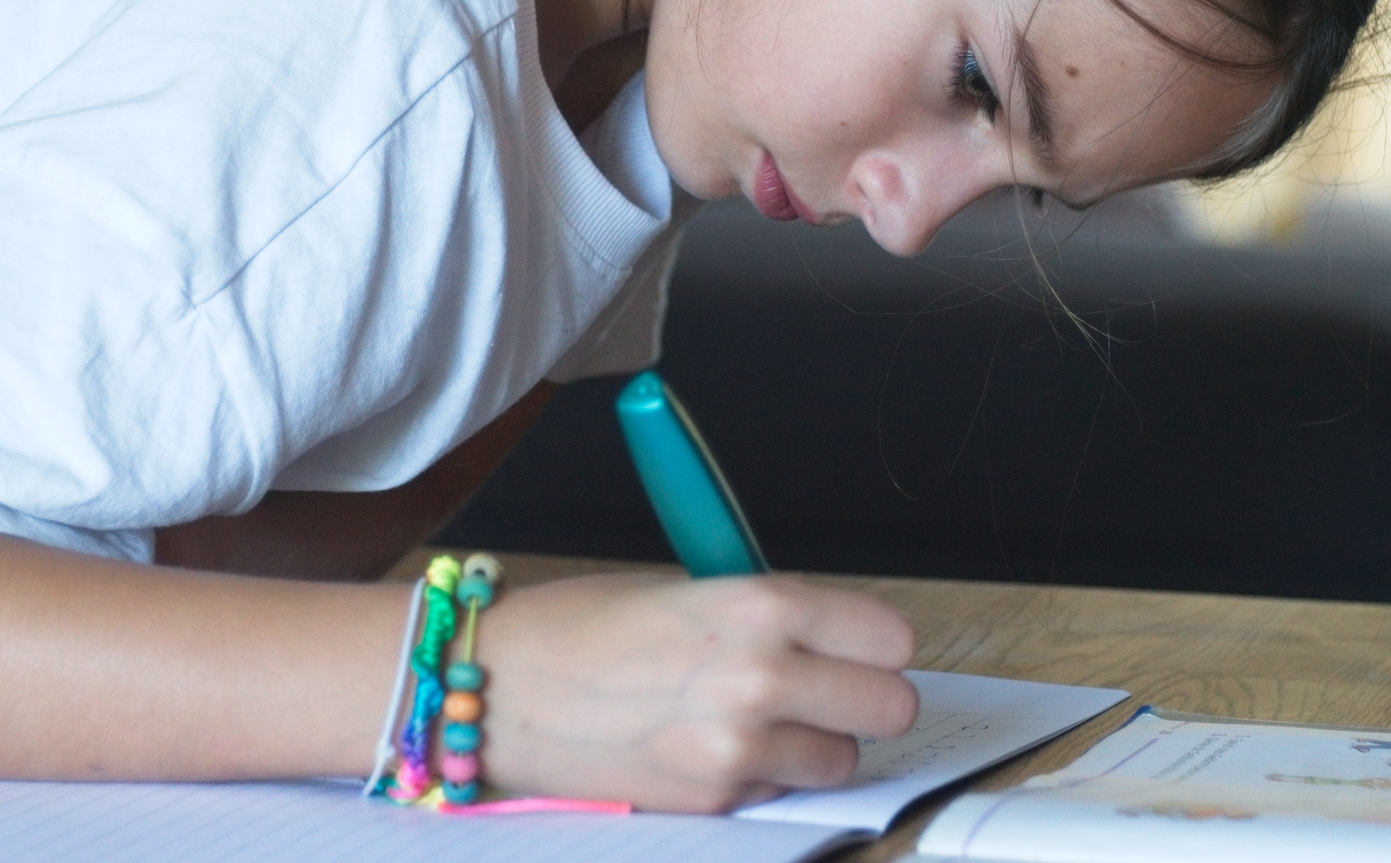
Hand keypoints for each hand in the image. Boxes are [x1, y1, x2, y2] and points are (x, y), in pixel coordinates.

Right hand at [475, 573, 918, 811]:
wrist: (499, 688)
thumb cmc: (578, 628)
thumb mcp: (687, 589)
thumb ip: (767, 614)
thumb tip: (830, 638)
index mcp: (759, 606)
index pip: (889, 636)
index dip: (876, 642)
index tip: (862, 646)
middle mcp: (761, 677)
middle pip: (891, 705)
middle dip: (866, 696)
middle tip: (831, 686)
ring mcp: (740, 748)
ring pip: (845, 757)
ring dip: (817, 741)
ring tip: (763, 719)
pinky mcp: (716, 801)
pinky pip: (782, 791)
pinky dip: (765, 775)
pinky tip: (715, 745)